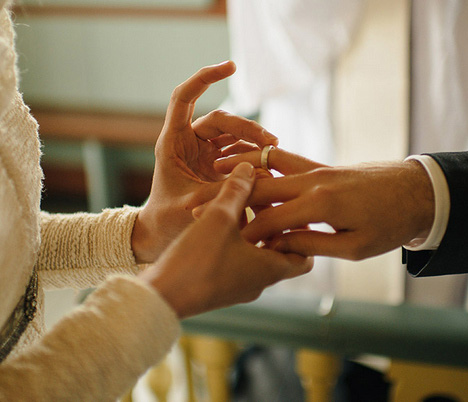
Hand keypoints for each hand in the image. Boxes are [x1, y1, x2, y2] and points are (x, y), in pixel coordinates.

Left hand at [131, 62, 278, 262]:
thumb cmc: (166, 222)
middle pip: (221, 120)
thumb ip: (222, 190)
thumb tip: (258, 174)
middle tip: (271, 142)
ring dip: (254, 140)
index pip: (184, 98)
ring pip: (233, 134)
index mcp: (172, 142)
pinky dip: (253, 155)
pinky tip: (269, 166)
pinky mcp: (215, 165)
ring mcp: (202, 152)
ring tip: (274, 152)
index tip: (230, 67)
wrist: (159, 238)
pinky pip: (238, 151)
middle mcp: (187, 141)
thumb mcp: (193, 205)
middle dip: (247, 127)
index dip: (205, 78)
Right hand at [139, 163, 312, 318]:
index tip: (289, 207)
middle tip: (264, 199)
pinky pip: (237, 260)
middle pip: (281, 251)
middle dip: (275, 224)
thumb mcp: (219, 218)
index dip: (302, 229)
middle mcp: (259, 282)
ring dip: (251, 230)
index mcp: (271, 269)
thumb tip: (250, 167)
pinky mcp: (218, 286)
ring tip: (237, 205)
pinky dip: (234, 241)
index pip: (306, 254)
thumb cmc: (196, 261)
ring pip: (257, 254)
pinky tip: (216, 222)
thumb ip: (237, 190)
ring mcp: (238, 287)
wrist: (160, 299)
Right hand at [214, 147, 434, 260]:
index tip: (217, 242)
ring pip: (268, 165)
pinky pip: (285, 158)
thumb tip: (279, 245)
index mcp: (321, 206)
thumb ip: (312, 243)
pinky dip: (262, 158)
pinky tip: (247, 160)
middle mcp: (314, 182)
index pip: (271, 220)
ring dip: (239, 168)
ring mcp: (317, 169)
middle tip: (195, 204)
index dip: (244, 233)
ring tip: (212, 169)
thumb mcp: (354, 248)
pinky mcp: (321, 165)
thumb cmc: (390, 225)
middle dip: (227, 197)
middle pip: (260, 188)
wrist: (418, 191)